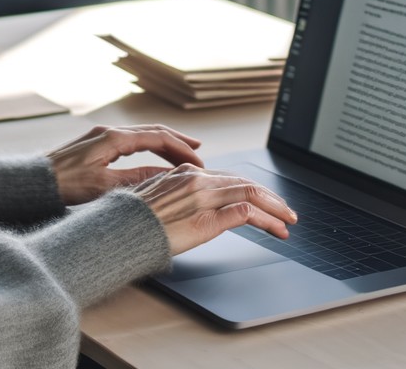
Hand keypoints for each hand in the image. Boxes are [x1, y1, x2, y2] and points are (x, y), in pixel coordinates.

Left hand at [47, 124, 205, 204]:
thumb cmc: (64, 186)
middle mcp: (108, 132)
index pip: (157, 137)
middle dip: (177, 142)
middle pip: (152, 132)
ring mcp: (100, 136)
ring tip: (181, 154)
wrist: (33, 182)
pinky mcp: (93, 145)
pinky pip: (129, 140)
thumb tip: (167, 175)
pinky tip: (152, 156)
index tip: (199, 162)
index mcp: (113, 138)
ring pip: (141, 135)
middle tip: (198, 154)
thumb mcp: (104, 186)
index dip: (181, 149)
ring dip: (163, 143)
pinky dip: (147, 147)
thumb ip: (137, 178)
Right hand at [132, 164, 297, 255]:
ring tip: (286, 222)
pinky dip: (264, 220)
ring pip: (250, 195)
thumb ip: (178, 195)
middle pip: (244, 183)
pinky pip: (245, 213)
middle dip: (270, 198)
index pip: (228, 177)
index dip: (250, 190)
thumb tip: (193, 202)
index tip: (263, 201)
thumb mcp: (156, 198)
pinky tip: (273, 228)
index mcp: (183, 173)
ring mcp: (203, 198)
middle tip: (285, 211)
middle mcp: (196, 180)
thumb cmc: (131, 221)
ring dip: (274, 209)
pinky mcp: (206, 218)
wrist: (119, 232)